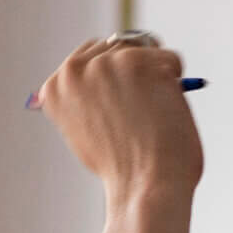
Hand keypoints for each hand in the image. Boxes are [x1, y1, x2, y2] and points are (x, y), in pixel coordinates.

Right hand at [33, 33, 203, 203]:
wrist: (144, 188)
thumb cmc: (124, 171)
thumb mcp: (87, 133)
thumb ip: (88, 101)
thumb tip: (113, 75)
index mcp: (55, 87)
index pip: (90, 56)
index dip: (116, 78)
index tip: (123, 107)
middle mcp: (74, 69)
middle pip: (117, 44)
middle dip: (137, 70)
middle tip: (145, 111)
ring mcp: (107, 63)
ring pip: (147, 50)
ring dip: (157, 78)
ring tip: (152, 117)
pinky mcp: (140, 62)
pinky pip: (171, 61)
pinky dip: (177, 85)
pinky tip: (164, 115)